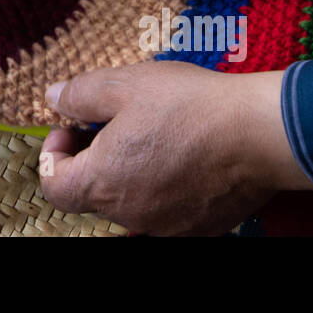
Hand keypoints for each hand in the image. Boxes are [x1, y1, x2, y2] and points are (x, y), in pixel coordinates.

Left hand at [38, 61, 312, 234]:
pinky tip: (181, 154)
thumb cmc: (189, 105)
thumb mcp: (123, 84)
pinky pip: (164, 210)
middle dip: (92, 158)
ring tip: (152, 134)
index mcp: (103, 182)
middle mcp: (130, 214)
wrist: (259, 133)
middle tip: (112, 123)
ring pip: (129, 202)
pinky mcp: (197, 228)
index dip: (54, 155)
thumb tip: (54, 98)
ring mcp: (165, 226)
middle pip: (91, 194)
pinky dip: (161, 186)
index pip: (54, 187)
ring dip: (127, 172)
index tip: (71, 128)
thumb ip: (80, 94)